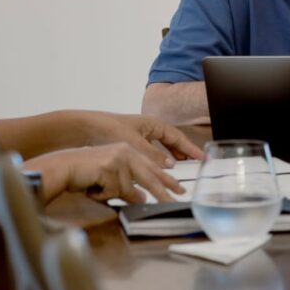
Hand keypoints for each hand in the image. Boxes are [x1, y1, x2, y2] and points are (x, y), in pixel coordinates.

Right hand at [27, 142, 184, 204]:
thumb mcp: (111, 181)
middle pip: (149, 176)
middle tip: (173, 202)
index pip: (153, 168)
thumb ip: (129, 188)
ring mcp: (118, 158)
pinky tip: (92, 188)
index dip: (167, 180)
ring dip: (111, 194)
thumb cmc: (85, 174)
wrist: (62, 167)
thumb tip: (143, 198)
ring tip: (98, 189)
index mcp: (129, 151)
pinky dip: (102, 194)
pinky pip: (112, 190)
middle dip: (161, 192)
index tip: (180, 190)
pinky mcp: (108, 166)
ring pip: (127, 188)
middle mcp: (126, 151)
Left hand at [84, 112, 204, 164]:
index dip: (191, 148)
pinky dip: (159, 157)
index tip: (202, 157)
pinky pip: (153, 149)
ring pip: (162, 145)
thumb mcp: (135, 145)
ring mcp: (141, 134)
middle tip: (195, 161)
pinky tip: (158, 166)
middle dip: (184, 150)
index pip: (178, 137)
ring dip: (172, 154)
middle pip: (172, 140)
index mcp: (154, 124)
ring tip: (181, 164)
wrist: (87, 127)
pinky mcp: (132, 141)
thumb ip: (154, 155)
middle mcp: (149, 128)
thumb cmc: (110, 130)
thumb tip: (171, 165)